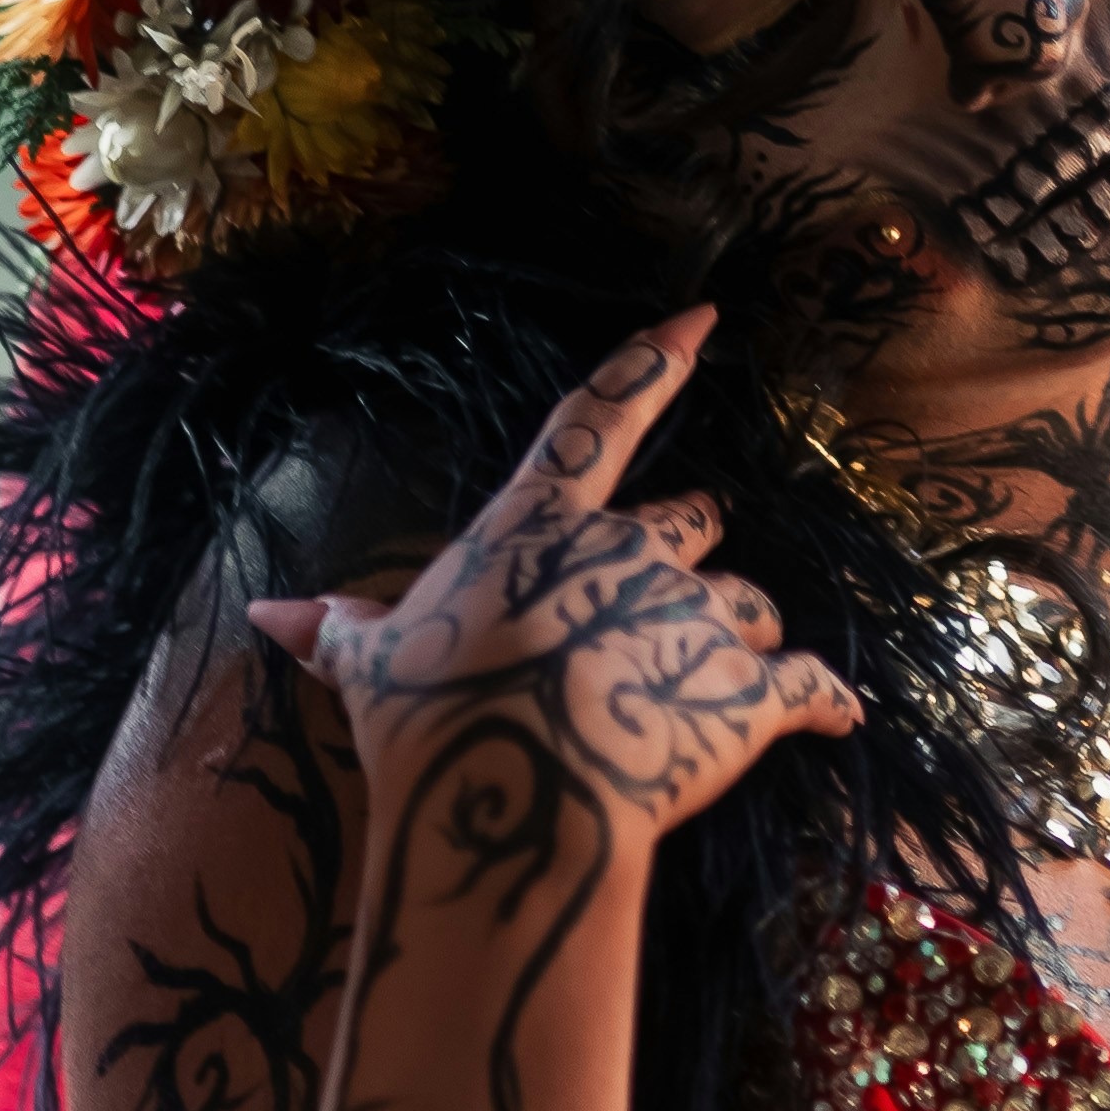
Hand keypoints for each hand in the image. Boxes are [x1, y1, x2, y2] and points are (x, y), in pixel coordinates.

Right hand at [248, 309, 855, 856]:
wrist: (514, 792)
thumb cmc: (432, 716)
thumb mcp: (373, 667)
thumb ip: (343, 629)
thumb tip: (272, 616)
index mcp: (541, 526)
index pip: (600, 419)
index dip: (653, 363)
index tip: (706, 318)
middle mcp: (631, 552)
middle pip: (694, 518)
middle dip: (692, 547)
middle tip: (667, 594)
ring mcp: (696, 619)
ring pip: (751, 603)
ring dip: (742, 633)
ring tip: (707, 689)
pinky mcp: (751, 693)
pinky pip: (811, 684)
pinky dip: (826, 699)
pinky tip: (838, 715)